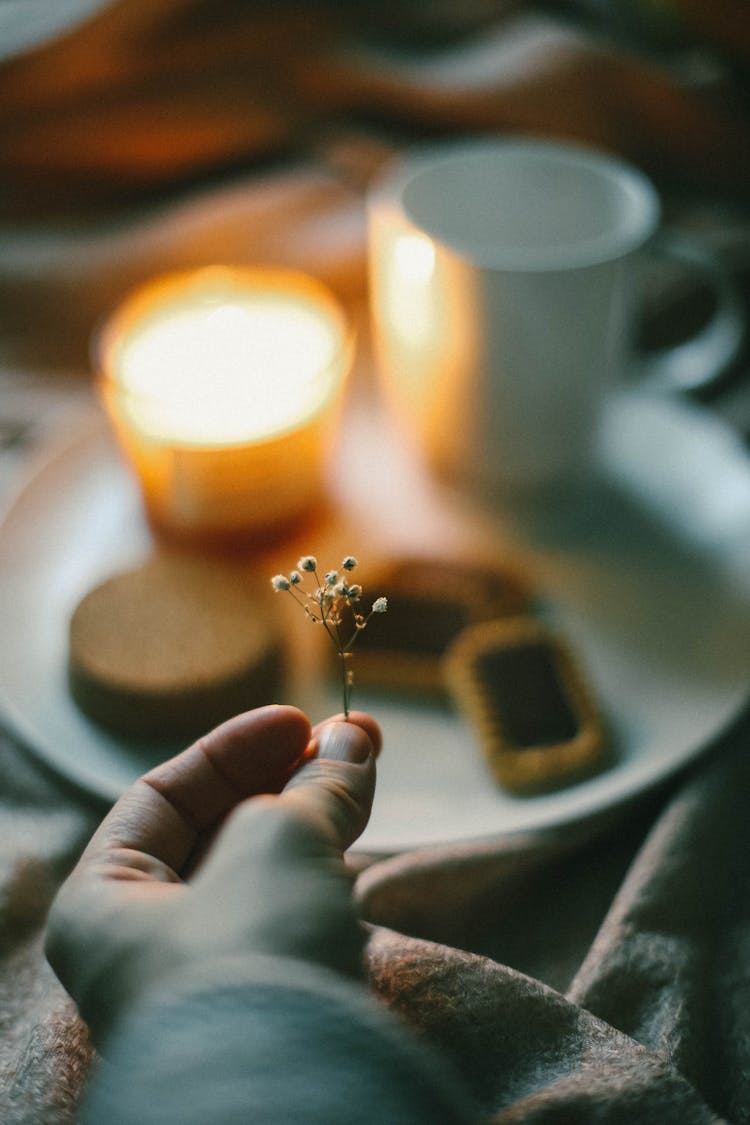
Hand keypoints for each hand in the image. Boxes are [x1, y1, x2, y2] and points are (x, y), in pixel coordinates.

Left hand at [45, 705, 380, 1044]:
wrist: (295, 1094)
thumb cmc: (251, 953)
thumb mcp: (280, 842)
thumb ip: (314, 785)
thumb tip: (354, 740)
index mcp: (104, 902)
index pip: (163, 796)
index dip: (235, 747)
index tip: (302, 720)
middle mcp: (144, 944)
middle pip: (216, 831)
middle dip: (285, 779)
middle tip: (350, 742)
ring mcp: (207, 979)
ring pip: (259, 874)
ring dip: (311, 820)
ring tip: (363, 776)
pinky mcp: (266, 1004)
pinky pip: (288, 918)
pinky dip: (321, 873)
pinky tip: (357, 842)